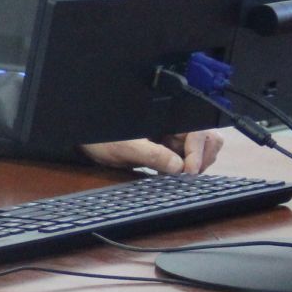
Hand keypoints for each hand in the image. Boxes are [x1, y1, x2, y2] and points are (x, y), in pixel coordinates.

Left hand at [78, 129, 223, 174]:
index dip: (198, 153)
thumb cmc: (100, 136)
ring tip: (174, 175)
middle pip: (206, 140)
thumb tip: (179, 167)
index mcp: (168, 116)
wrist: (85, 139)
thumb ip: (153, 155)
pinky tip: (167, 174)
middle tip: (186, 175)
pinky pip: (183, 159)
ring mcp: (171, 136)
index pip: (199, 132)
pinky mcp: (166, 148)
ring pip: (197, 151)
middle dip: (201, 158)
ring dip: (192, 165)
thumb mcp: (125, 147)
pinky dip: (181, 169)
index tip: (189, 171)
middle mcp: (173, 124)